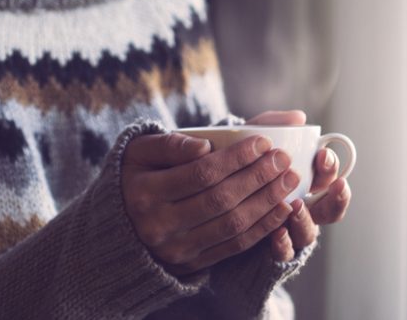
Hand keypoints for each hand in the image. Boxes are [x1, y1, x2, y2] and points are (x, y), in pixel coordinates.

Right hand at [121, 132, 299, 274]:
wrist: (118, 221)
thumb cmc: (137, 175)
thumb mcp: (141, 151)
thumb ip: (172, 143)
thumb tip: (206, 145)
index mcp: (144, 192)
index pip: (201, 174)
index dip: (237, 158)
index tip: (264, 142)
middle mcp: (158, 225)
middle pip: (220, 200)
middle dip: (259, 178)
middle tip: (284, 160)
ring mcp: (175, 249)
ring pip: (232, 225)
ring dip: (267, 202)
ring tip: (289, 181)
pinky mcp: (191, 264)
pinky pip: (234, 246)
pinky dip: (263, 227)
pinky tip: (282, 208)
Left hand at [247, 110, 352, 261]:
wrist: (200, 190)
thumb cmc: (233, 159)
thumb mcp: (248, 137)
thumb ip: (270, 124)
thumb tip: (299, 117)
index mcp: (303, 179)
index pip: (328, 177)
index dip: (331, 168)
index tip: (322, 155)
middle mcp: (301, 207)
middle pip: (329, 209)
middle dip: (334, 197)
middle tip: (329, 184)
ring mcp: (287, 229)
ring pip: (309, 233)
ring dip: (306, 219)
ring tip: (297, 206)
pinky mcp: (267, 248)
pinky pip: (283, 253)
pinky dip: (283, 243)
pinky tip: (277, 232)